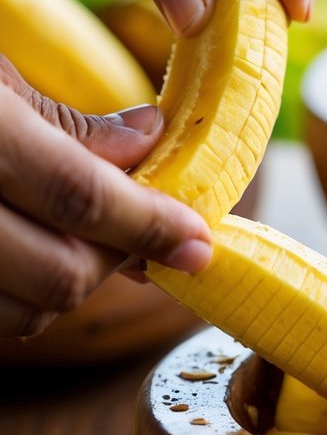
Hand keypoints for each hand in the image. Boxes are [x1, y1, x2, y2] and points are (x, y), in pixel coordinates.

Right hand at [0, 58, 211, 338]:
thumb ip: (62, 118)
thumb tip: (148, 142)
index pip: (79, 197)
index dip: (151, 224)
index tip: (199, 242)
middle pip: (58, 275)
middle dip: (116, 260)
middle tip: (142, 231)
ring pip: (22, 315)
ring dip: (70, 287)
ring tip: (80, 237)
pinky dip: (19, 301)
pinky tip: (25, 254)